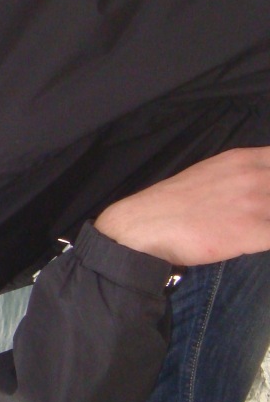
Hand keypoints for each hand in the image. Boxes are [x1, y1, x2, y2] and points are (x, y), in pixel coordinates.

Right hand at [95, 148, 269, 266]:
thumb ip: (240, 176)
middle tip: (257, 214)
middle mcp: (254, 176)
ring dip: (267, 221)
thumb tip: (257, 188)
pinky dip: (267, 239)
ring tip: (252, 229)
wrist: (144, 224)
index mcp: (243, 159)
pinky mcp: (252, 231)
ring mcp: (256, 203)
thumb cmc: (173, 202)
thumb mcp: (210, 174)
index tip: (264, 192)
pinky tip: (253, 242)